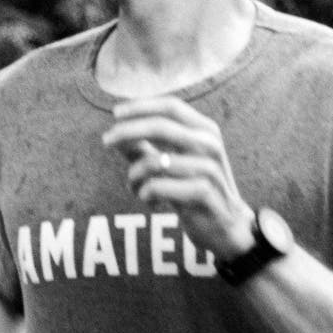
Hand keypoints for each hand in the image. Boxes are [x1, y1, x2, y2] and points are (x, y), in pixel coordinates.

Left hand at [104, 96, 254, 260]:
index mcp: (205, 130)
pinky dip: (145, 194)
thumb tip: (115, 135)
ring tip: (136, 187)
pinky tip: (150, 201)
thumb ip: (145, 150)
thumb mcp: (170, 165)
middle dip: (127, 131)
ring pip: (154, 161)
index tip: (116, 113)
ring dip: (135, 175)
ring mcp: (209, 168)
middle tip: (106, 141)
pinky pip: (158, 187)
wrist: (226, 225)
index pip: (171, 106)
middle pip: (161, 126)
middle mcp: (210, 144)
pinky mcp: (204, 192)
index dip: (141, 107)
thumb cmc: (192, 190)